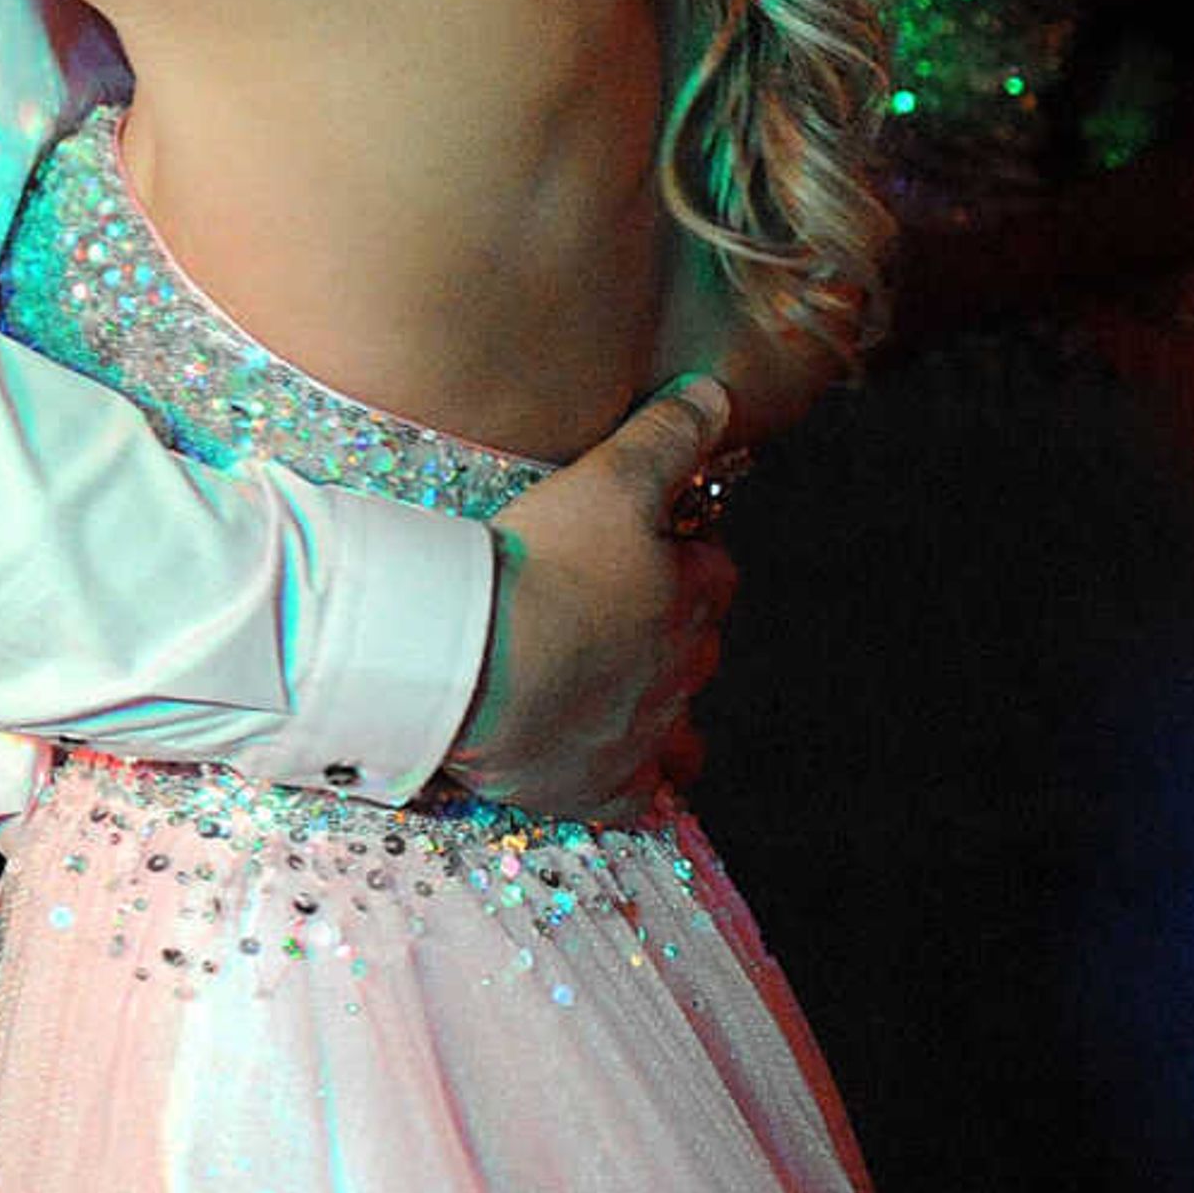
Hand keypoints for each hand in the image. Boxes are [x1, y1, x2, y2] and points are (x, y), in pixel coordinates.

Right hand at [440, 387, 739, 818]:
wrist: (475, 665)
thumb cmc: (542, 566)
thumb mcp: (609, 479)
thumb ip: (667, 436)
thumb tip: (718, 396)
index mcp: (687, 600)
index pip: (713, 573)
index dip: (687, 555)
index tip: (651, 542)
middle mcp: (677, 673)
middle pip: (696, 647)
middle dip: (671, 629)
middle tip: (615, 606)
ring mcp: (641, 736)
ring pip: (678, 729)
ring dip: (659, 708)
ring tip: (620, 691)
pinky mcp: (597, 788)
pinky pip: (633, 796)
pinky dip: (628, 782)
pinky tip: (606, 766)